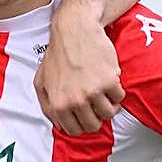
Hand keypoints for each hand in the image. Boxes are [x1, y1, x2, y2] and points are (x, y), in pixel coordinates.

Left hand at [35, 1, 124, 135]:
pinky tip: (109, 80)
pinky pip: (120, 98)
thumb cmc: (57, 54)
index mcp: (58, 104)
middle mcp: (75, 101)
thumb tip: (58, 124)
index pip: (74, 130)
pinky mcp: (109, 82)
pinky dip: (117, 91)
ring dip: (108, 105)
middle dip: (96, 116)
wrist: (75, 30)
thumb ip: (47, 105)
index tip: (85, 115)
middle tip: (95, 103)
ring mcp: (93, 92)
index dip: (81, 123)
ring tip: (103, 92)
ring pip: (109, 114)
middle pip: (93, 126)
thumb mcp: (41, 81)